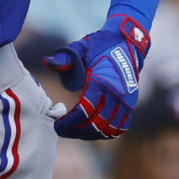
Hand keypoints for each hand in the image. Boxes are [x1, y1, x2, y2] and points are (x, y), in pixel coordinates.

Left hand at [43, 15, 149, 139]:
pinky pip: (120, 128)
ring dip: (90, 134)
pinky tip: (92, 131)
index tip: (56, 126)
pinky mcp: (131, 105)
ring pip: (108, 130)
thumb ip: (64, 58)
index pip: (85, 111)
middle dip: (76, 131)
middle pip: (96, 125)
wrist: (126, 43)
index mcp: (102, 83)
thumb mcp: (80, 48)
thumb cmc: (99, 47)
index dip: (69, 123)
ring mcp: (126, 101)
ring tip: (75, 131)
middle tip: (61, 130)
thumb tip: (46, 62)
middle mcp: (117, 95)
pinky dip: (106, 133)